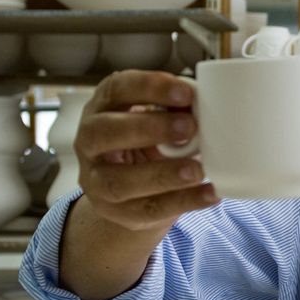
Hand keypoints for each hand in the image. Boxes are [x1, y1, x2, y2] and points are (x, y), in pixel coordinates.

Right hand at [73, 70, 217, 230]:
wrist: (130, 192)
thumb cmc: (147, 142)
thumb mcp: (156, 119)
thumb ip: (175, 109)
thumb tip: (208, 103)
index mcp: (102, 107)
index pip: (116, 89)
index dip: (149, 88)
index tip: (186, 92)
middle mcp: (89, 141)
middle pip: (103, 132)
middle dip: (148, 128)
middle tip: (189, 127)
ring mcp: (96, 180)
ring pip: (118, 181)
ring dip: (162, 174)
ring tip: (197, 170)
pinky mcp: (115, 211)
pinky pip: (147, 209)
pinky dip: (182, 202)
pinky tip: (209, 193)